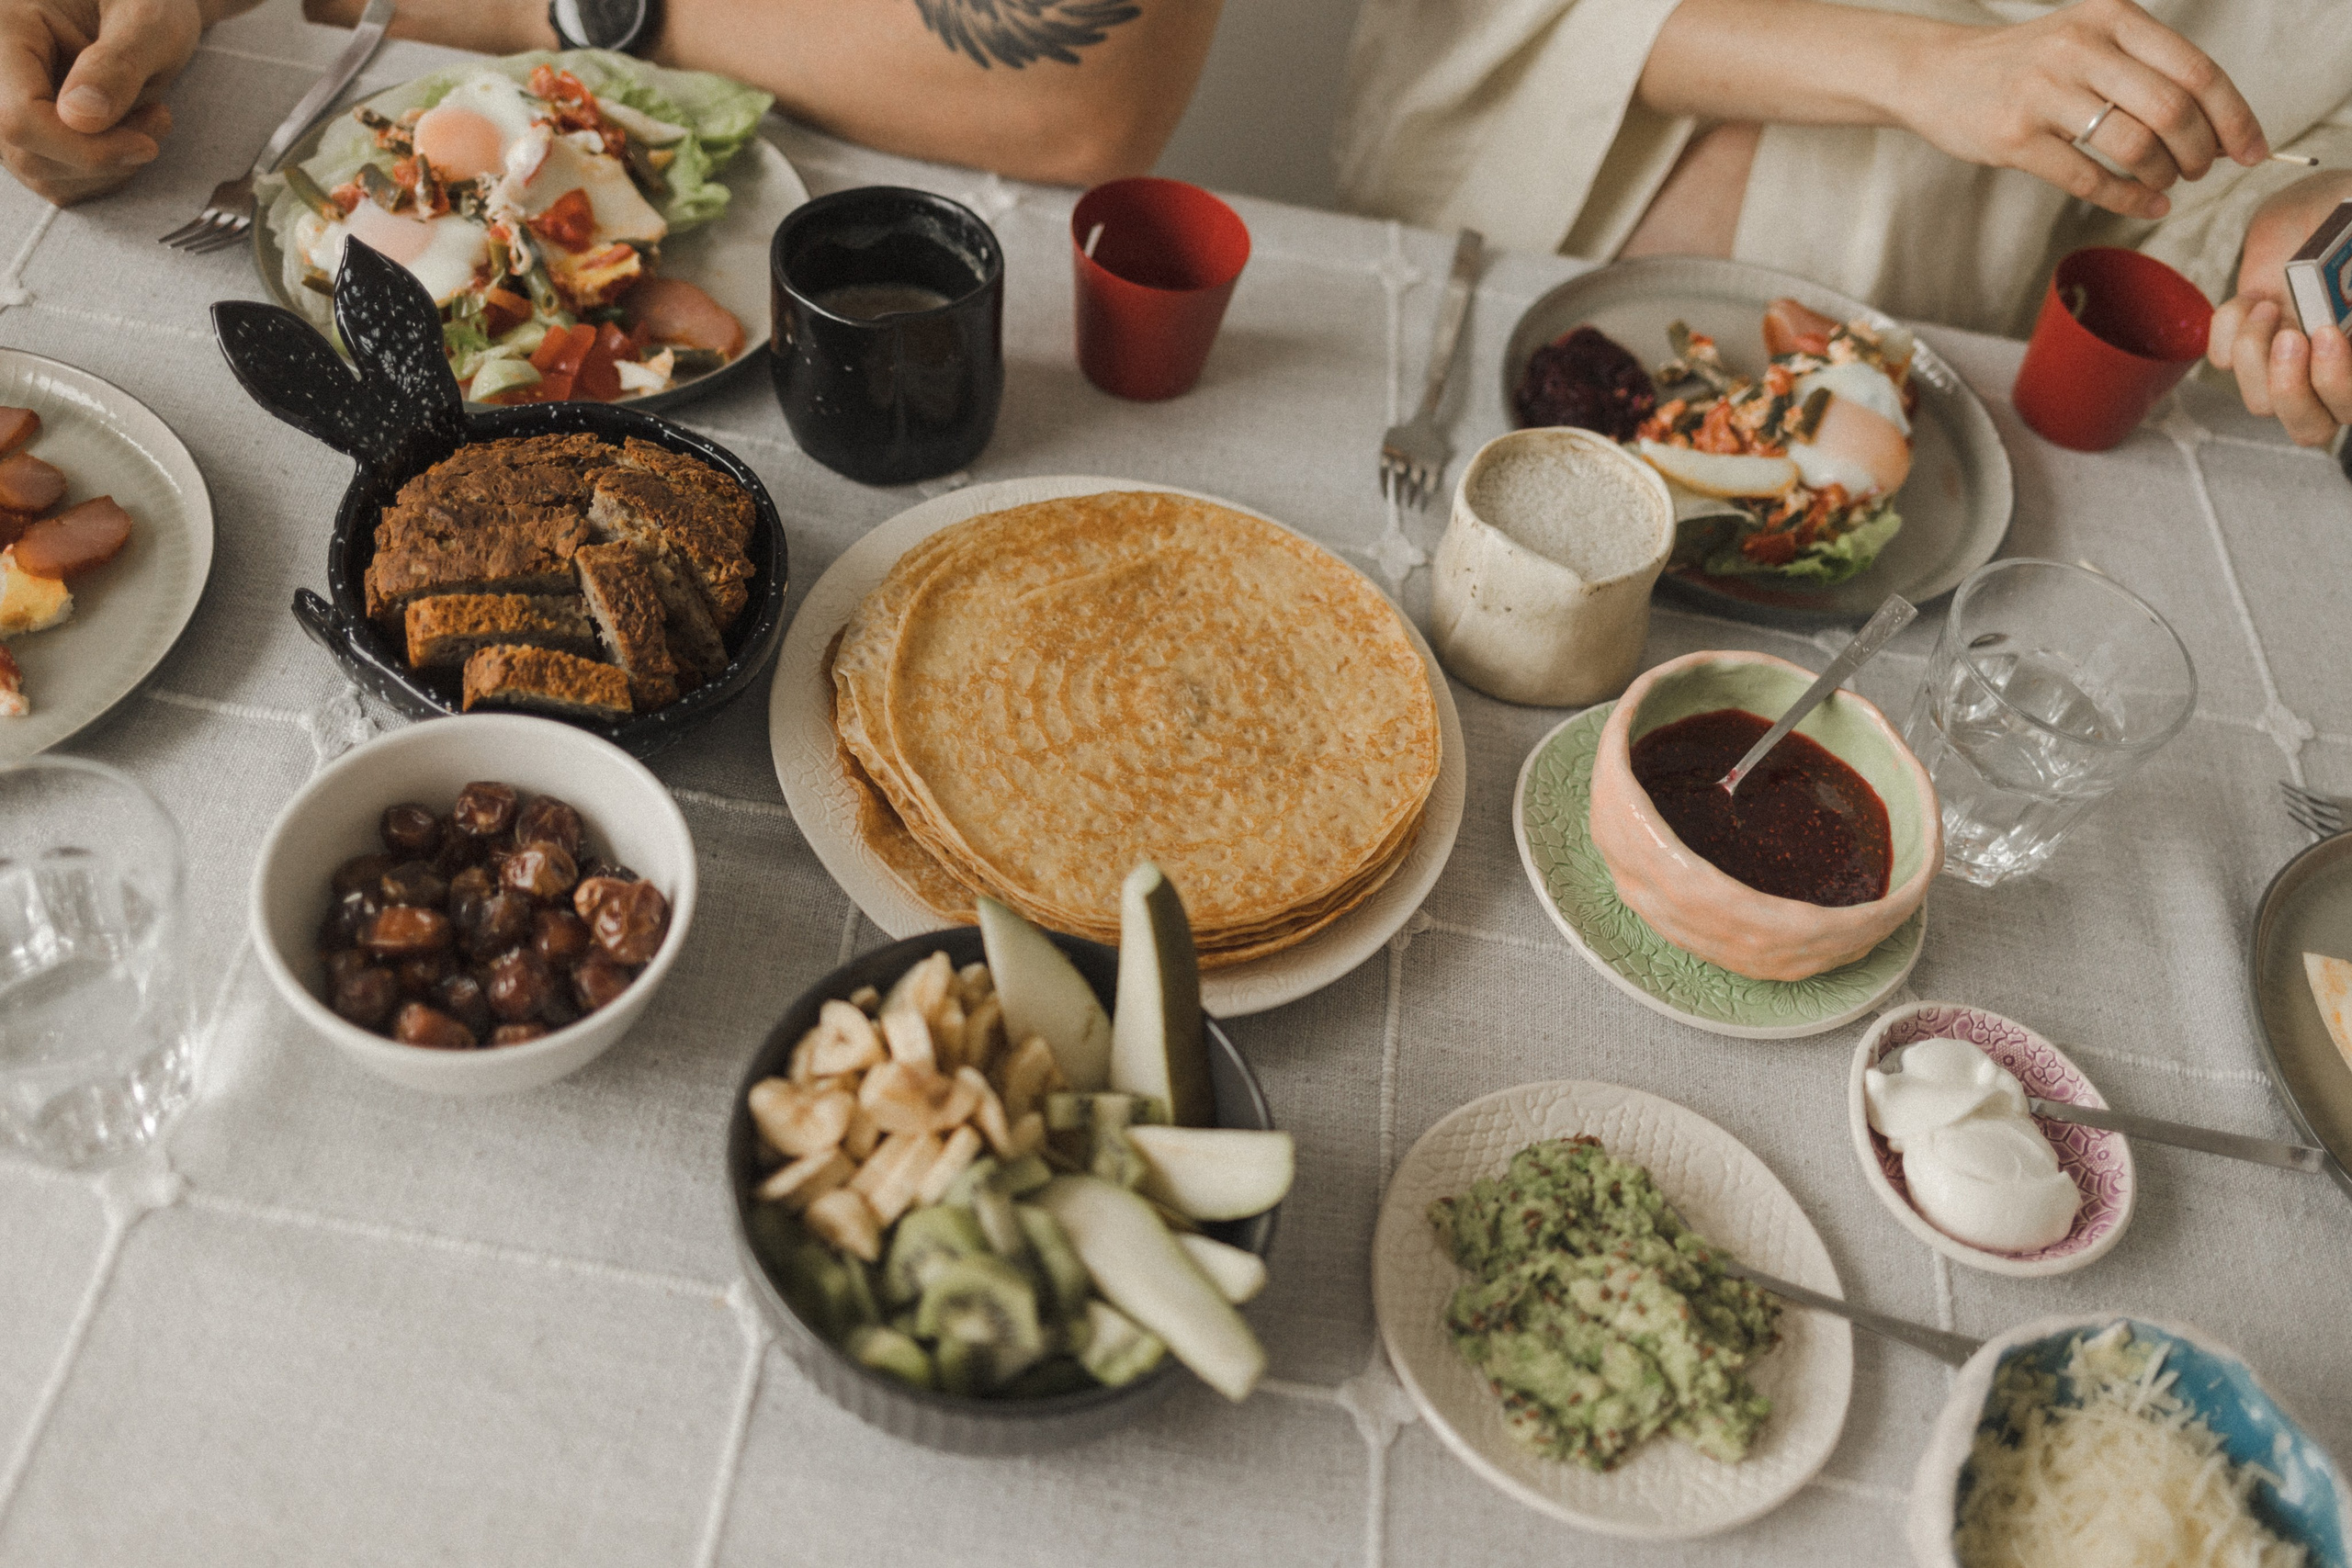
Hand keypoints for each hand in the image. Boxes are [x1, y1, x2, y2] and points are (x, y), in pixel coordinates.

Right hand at [0, 0, 201, 204]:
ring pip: (45, 176)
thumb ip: (119, 64)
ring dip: (111, 167)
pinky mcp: (27, 135)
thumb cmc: (147, 4)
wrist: (145, 11)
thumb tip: (80, 118)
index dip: (84, 148)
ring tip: (147, 118)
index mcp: (4, 31)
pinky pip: (60, 181)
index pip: (19, 118)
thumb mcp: (148, 19)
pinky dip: (106, 173)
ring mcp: (4, 107)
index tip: (146, 145)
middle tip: (157, 119)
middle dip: (105, 157)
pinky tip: (128, 135)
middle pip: (30, 155)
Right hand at [1899, 0, 2265, 219]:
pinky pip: (2089, 177)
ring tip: (2167, 181)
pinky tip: (2145, 203)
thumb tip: (2216, 123)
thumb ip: (2145, 67)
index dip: (2234, 116)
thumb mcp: (2088, 38)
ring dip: (2165, 174)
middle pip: (2174, 109)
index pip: (2195, 69)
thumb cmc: (2023, 63)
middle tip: (2202, 169)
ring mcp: (2045, 93)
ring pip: (2136, 144)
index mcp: (2111, 17)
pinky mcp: (2015, 138)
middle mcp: (2080, 47)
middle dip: (2201, 151)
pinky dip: (2129, 198)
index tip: (2252, 150)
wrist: (1937, 73)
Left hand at [2207, 172, 2351, 446]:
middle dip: (2291, 389)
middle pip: (2309, 429)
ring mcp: (2284, 364)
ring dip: (2255, 354)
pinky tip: (2251, 299)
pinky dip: (2228, 330)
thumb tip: (2351, 301)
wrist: (2317, 209)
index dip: (2338, 385)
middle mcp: (2328, 373)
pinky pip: (2221, 363)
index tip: (2327, 333)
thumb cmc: (2349, 222)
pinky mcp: (2243, 345)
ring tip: (2268, 305)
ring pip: (2258, 402)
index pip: (2350, 407)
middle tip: (2290, 337)